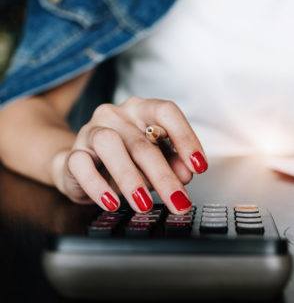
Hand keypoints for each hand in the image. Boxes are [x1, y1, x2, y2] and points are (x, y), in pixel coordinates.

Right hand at [50, 97, 207, 213]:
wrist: (83, 165)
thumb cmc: (126, 160)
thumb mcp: (155, 160)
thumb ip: (172, 163)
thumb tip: (185, 174)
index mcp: (142, 110)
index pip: (166, 112)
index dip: (186, 138)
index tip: (198, 166)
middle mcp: (117, 115)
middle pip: (142, 141)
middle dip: (163, 176)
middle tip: (178, 200)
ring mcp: (92, 130)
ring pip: (110, 145)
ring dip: (130, 178)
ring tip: (144, 203)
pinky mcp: (74, 152)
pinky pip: (81, 165)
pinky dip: (98, 186)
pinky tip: (112, 202)